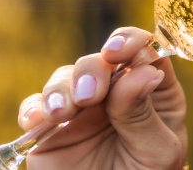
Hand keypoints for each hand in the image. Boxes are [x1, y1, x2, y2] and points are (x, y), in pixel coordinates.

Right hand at [18, 27, 187, 169]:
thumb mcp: (157, 151)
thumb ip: (145, 114)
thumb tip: (144, 71)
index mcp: (155, 92)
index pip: (146, 51)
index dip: (132, 42)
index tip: (117, 51)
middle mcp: (118, 92)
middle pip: (102, 59)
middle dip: (93, 70)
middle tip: (90, 97)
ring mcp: (83, 107)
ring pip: (67, 76)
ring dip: (62, 88)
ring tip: (63, 113)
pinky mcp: (51, 128)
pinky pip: (36, 106)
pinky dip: (34, 108)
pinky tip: (39, 120)